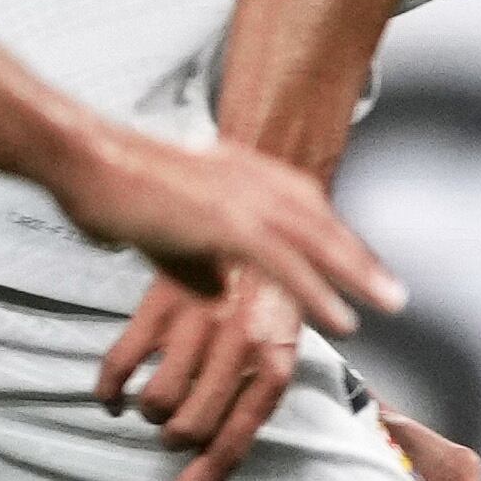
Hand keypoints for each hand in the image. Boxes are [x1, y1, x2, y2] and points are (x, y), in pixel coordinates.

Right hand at [58, 128, 402, 319]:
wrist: (85, 161)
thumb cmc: (116, 189)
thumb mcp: (175, 219)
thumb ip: (206, 248)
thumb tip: (222, 283)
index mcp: (242, 170)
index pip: (306, 206)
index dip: (336, 238)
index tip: (361, 267)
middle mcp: (252, 178)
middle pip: (321, 222)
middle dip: (360, 259)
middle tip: (394, 292)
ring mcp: (242, 198)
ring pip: (317, 241)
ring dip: (357, 276)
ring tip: (389, 306)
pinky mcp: (226, 222)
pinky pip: (286, 264)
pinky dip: (319, 292)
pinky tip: (342, 319)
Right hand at [98, 267, 301, 480]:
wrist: (262, 207)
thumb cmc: (272, 286)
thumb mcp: (283, 338)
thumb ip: (257, 390)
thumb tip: (216, 451)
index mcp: (276, 363)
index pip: (233, 446)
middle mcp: (240, 346)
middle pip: (189, 431)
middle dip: (175, 438)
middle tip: (175, 424)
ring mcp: (198, 321)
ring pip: (156, 402)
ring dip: (149, 412)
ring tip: (155, 399)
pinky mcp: (162, 299)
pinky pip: (120, 363)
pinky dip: (109, 390)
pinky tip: (113, 397)